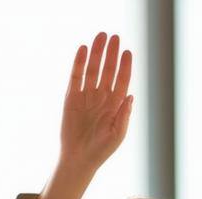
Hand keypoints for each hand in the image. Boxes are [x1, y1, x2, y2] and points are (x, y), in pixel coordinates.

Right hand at [35, 32, 133, 198]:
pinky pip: (76, 77)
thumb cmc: (101, 150)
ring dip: (96, 53)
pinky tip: (83, 50)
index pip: (122, 79)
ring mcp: (86, 96)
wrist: (78, 159)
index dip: (124, 66)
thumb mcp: (117, 135)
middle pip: (107, 70)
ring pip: (92, 70)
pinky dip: (79, 63)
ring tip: (100, 36)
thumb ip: (124, 116)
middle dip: (111, 54)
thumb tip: (130, 95)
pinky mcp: (71, 97)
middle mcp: (102, 97)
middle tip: (114, 36)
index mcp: (116, 104)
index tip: (127, 51)